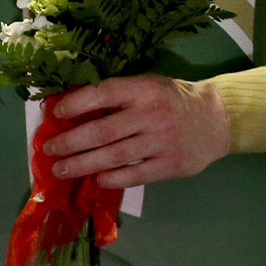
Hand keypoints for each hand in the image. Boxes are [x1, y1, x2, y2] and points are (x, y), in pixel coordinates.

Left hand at [41, 74, 230, 187]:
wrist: (216, 119)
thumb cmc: (171, 99)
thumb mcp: (147, 85)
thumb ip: (117, 96)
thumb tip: (72, 108)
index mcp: (143, 89)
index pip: (102, 94)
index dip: (75, 103)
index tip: (53, 112)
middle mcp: (151, 114)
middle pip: (103, 131)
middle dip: (70, 142)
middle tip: (49, 150)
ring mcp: (162, 141)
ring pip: (115, 156)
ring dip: (83, 164)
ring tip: (61, 170)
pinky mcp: (171, 165)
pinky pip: (135, 175)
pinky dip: (112, 178)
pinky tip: (95, 179)